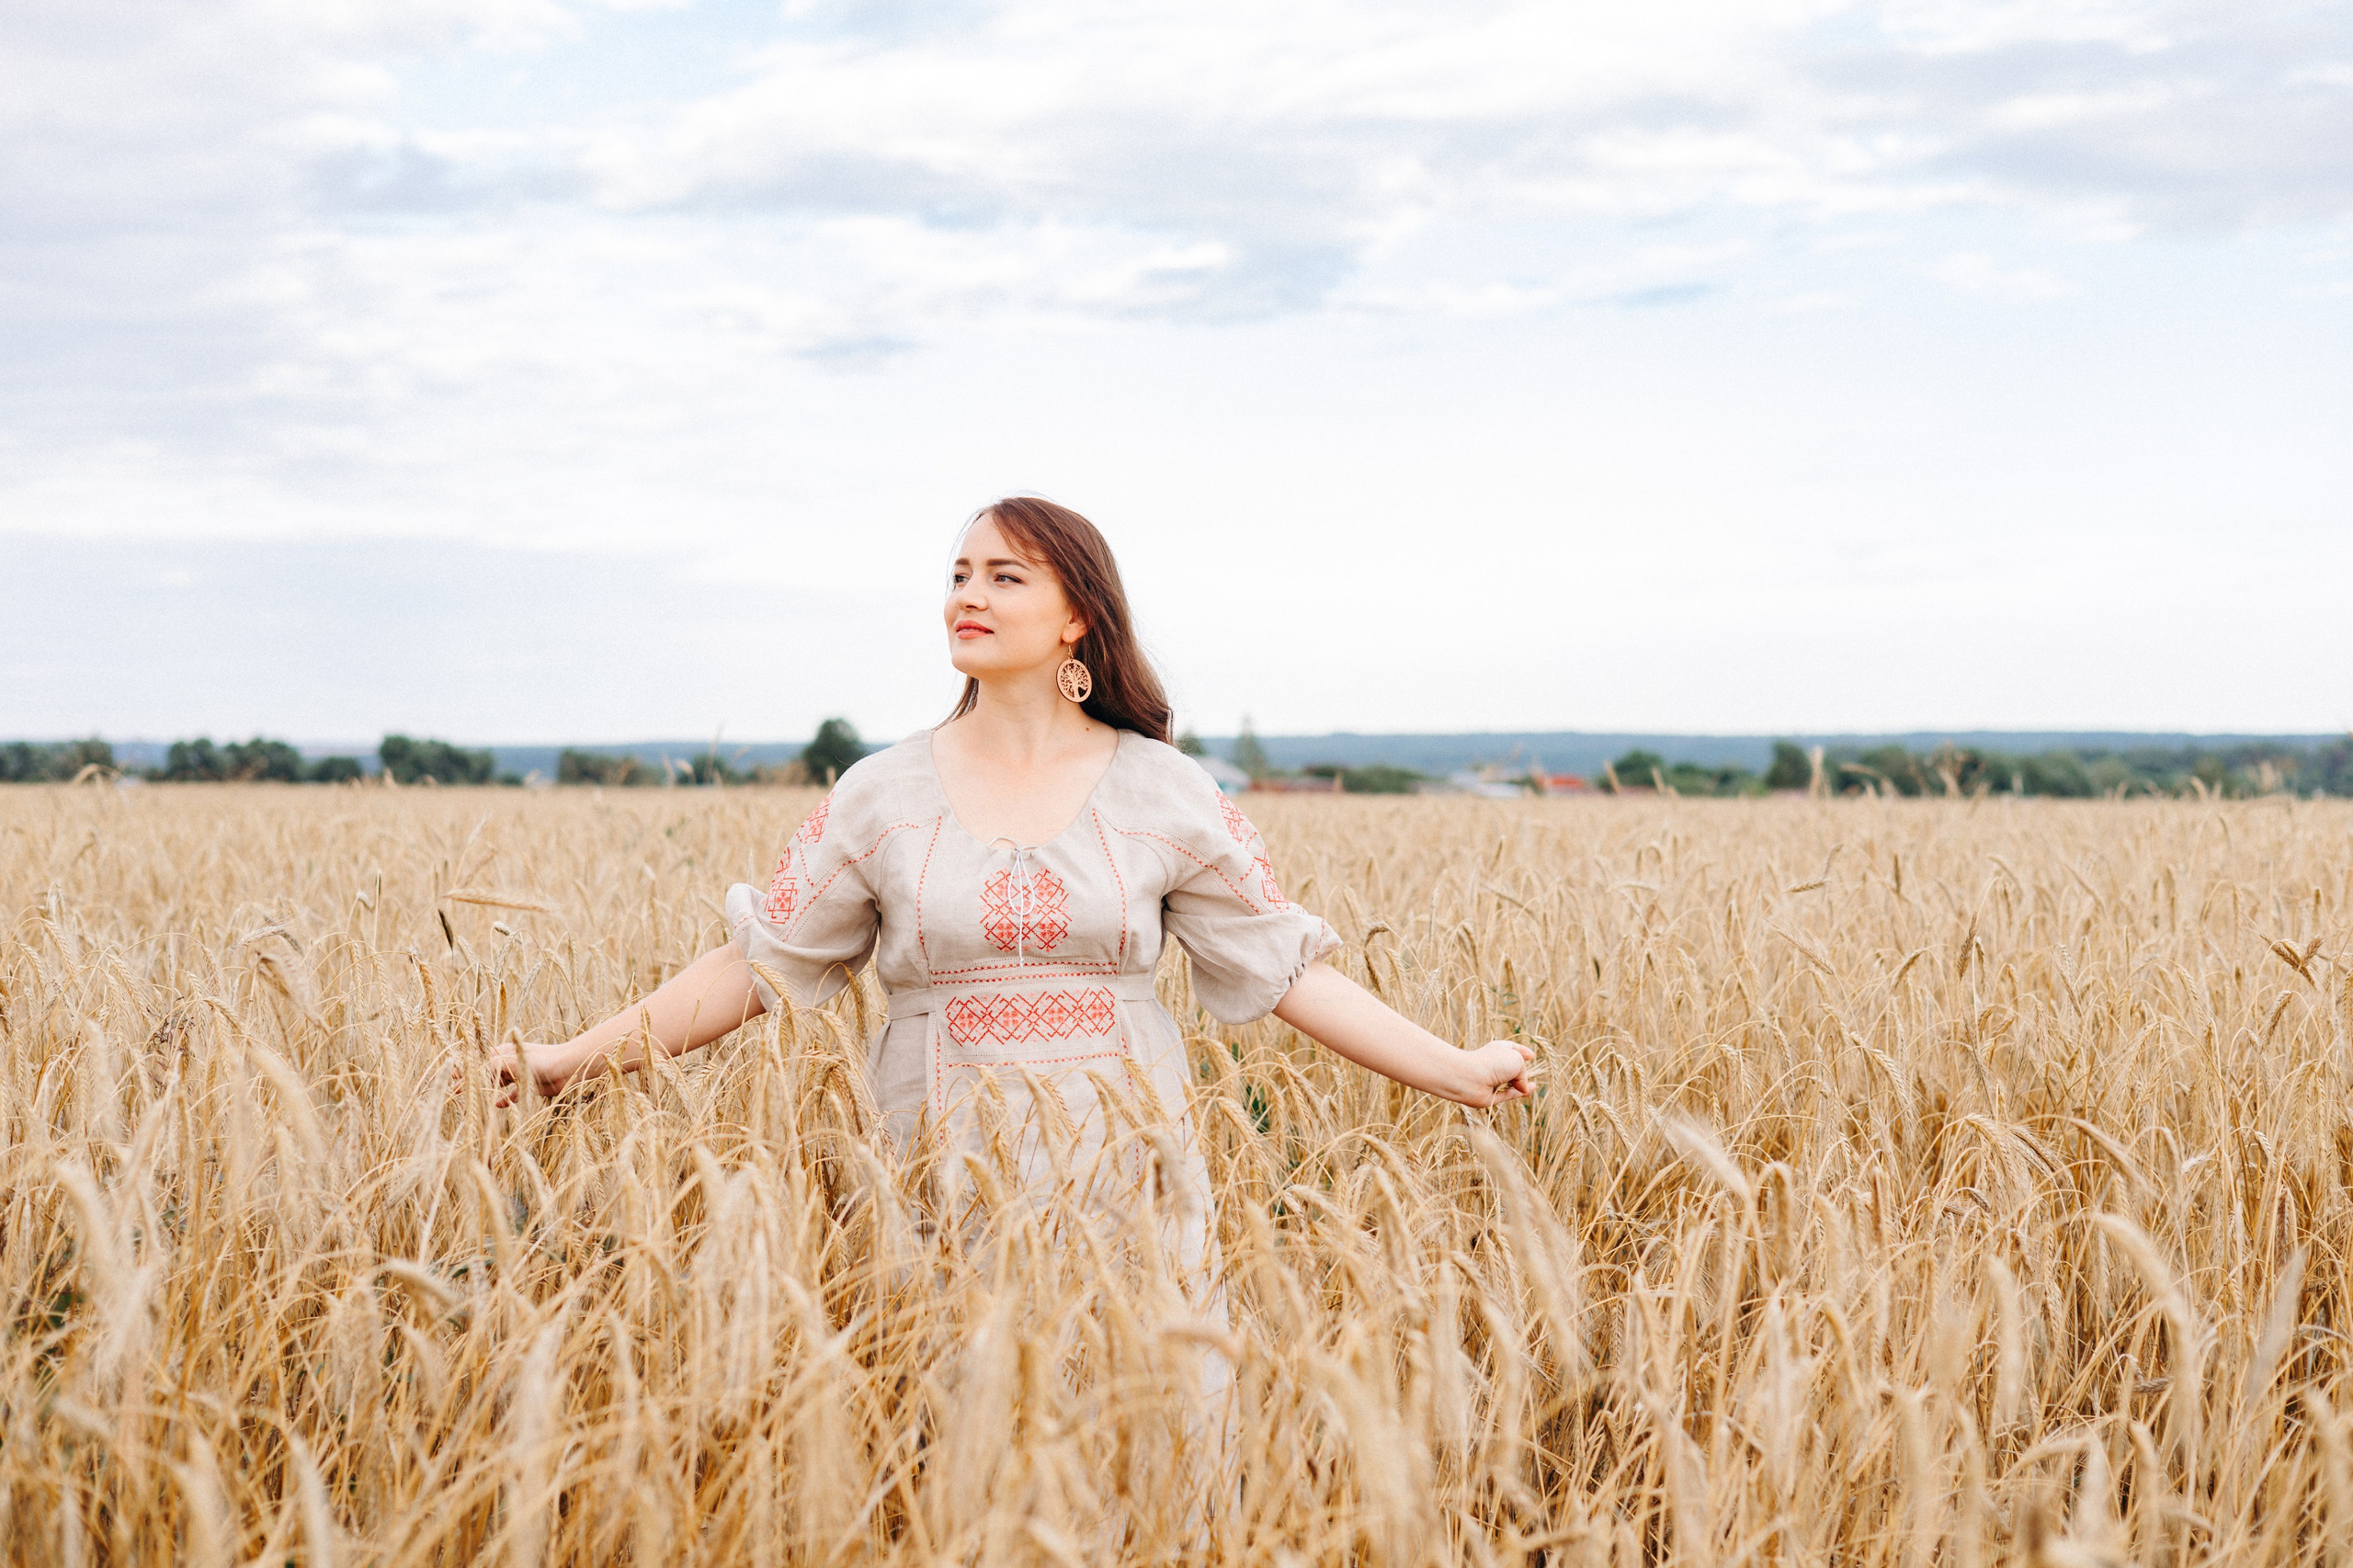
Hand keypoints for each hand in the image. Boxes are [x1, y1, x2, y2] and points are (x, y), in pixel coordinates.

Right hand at [450, 1038, 581, 1107]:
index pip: (479, 1058)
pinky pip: (514, 1093)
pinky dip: (505, 1099)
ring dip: (486, 1089)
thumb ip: (489, 1068)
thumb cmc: (540, 1060)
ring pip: (498, 1082)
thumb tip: (469, 1078)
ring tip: (473, 1099)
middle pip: (486, 1071)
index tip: (451, 1075)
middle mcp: (510, 1061)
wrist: (570, 1068)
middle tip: (456, 1090)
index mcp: (504, 1051)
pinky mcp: (531, 1085)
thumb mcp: (510, 1062)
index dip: (465, 1067)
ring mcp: (520, 1073)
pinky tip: (498, 1105)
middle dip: (472, 1080)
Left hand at [1449, 1040, 1536, 1108]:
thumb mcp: (1517, 1060)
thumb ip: (1524, 1074)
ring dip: (1522, 1085)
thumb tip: (1523, 1088)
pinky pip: (1507, 1094)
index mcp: (1499, 1049)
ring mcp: (1493, 1079)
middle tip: (1533, 1073)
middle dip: (1523, 1071)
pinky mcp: (1491, 1095)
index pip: (1513, 1048)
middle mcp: (1496, 1063)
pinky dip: (1517, 1093)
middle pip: (1512, 1067)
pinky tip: (1527, 1091)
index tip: (1532, 1056)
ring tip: (1533, 1086)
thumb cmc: (1492, 1063)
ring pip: (1511, 1083)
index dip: (1523, 1051)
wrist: (1470, 1078)